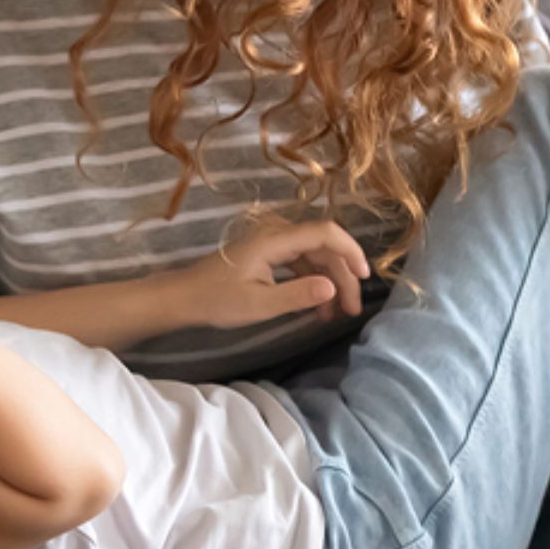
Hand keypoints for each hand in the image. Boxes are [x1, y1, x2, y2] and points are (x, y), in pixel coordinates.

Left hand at [183, 220, 371, 325]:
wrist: (185, 297)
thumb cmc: (217, 300)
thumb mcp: (259, 304)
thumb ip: (297, 294)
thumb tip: (333, 288)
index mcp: (274, 240)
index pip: (325, 233)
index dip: (350, 251)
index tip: (364, 278)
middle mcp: (276, 234)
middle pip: (323, 247)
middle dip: (343, 276)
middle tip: (351, 310)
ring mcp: (273, 243)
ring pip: (314, 256)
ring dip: (330, 282)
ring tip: (336, 315)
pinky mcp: (269, 254)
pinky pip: (301, 262)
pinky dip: (313, 282)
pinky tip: (318, 306)